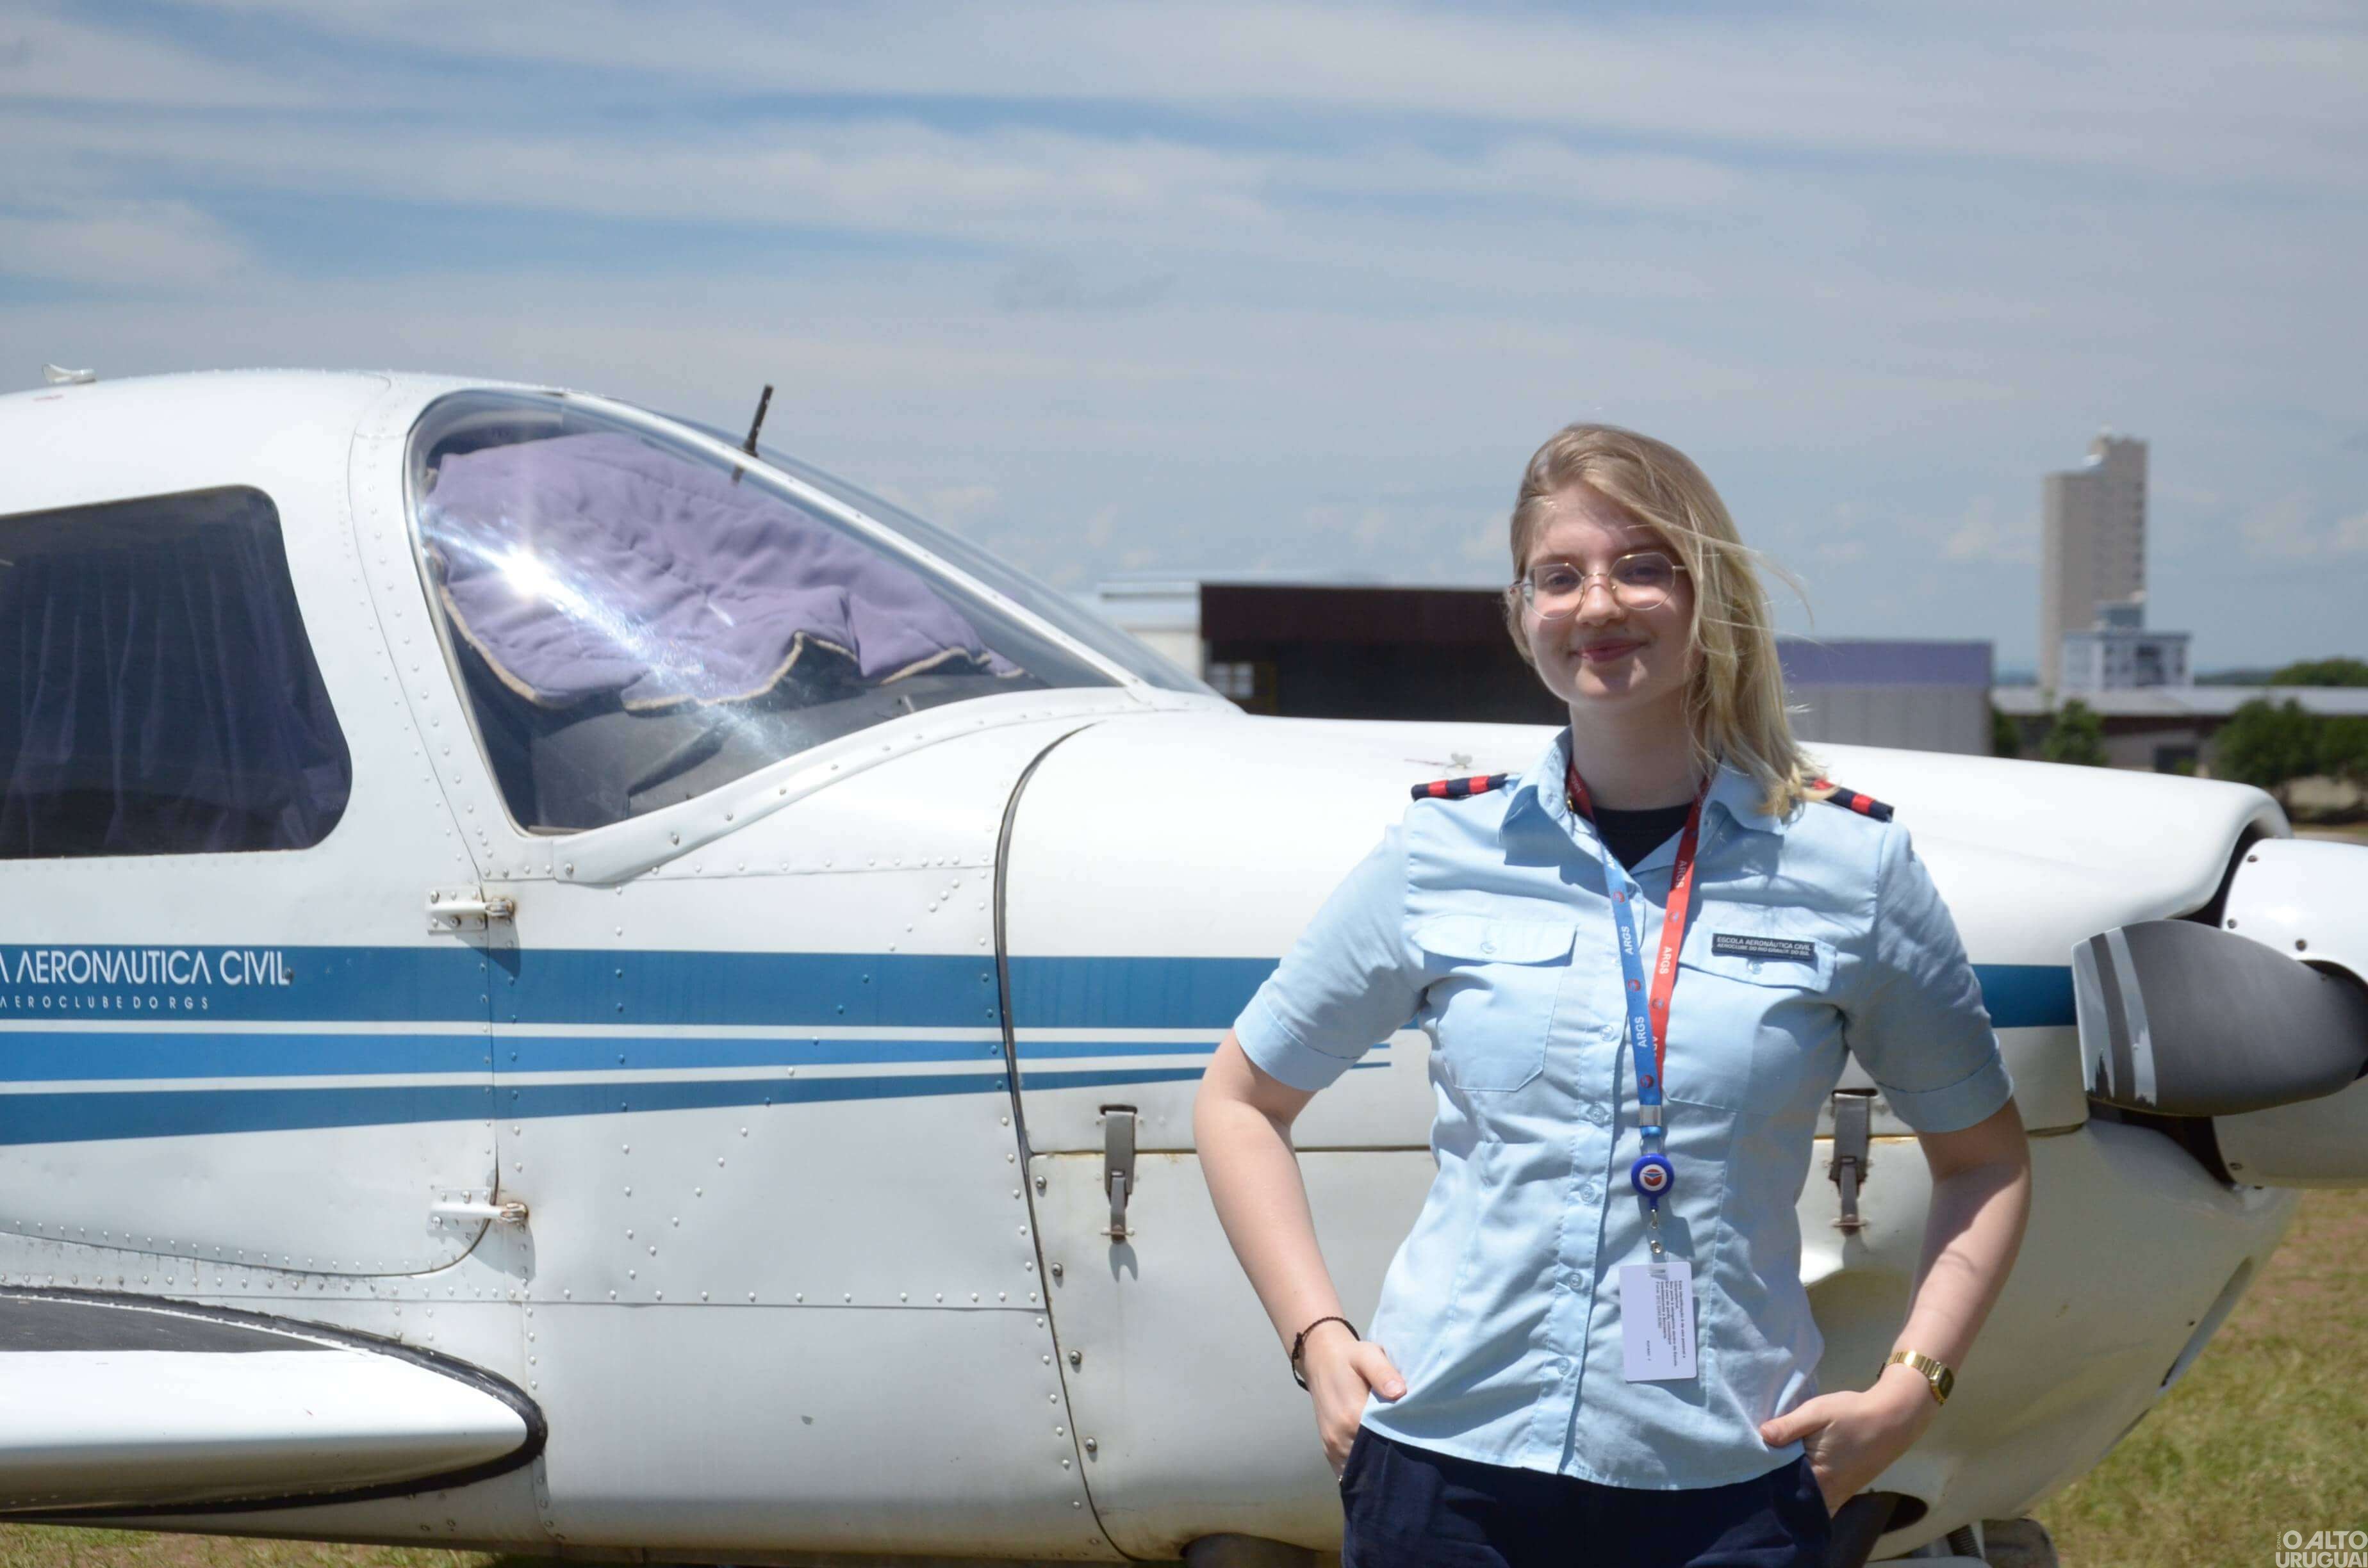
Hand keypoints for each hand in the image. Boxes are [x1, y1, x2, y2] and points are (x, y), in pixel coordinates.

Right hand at [1301, 1321, 1405, 1475]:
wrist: (1321, 1359)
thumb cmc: (1350, 1357)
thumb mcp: (1368, 1355)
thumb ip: (1383, 1373)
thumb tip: (1400, 1392)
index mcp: (1352, 1416)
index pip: (1384, 1443)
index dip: (1404, 1445)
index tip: (1420, 1445)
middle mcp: (1340, 1437)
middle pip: (1372, 1460)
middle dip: (1392, 1462)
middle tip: (1414, 1456)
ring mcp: (1332, 1446)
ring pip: (1360, 1470)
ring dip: (1377, 1469)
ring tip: (1398, 1462)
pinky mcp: (1329, 1449)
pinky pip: (1346, 1471)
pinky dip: (1362, 1471)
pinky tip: (1377, 1465)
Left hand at [1757, 1363, 1939, 1514]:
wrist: (1893, 1420)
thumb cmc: (1852, 1415)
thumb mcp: (1817, 1412)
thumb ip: (1788, 1426)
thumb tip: (1762, 1436)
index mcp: (1818, 1478)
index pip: (1780, 1490)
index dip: (1764, 1479)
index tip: (1750, 1466)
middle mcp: (1828, 1494)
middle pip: (1792, 1499)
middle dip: (1775, 1487)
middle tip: (1758, 1467)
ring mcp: (1838, 1495)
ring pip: (1806, 1501)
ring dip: (1791, 1489)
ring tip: (1774, 1469)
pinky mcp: (1845, 1491)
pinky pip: (1820, 1498)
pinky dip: (1807, 1491)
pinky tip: (1795, 1473)